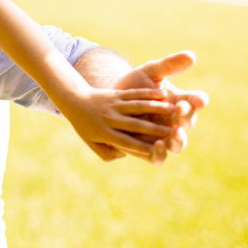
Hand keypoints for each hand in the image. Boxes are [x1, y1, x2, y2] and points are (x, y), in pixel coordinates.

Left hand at [59, 86, 178, 164]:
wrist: (73, 99)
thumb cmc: (85, 125)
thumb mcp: (91, 142)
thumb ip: (107, 153)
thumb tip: (124, 154)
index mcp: (105, 133)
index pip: (127, 143)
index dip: (142, 147)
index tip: (159, 150)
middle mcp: (111, 119)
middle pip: (135, 125)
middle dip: (154, 129)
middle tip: (174, 132)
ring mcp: (114, 105)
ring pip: (137, 107)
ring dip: (156, 108)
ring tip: (174, 110)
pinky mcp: (116, 94)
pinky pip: (134, 94)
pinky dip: (148, 93)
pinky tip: (163, 93)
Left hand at [113, 51, 208, 156]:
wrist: (109, 103)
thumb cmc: (134, 85)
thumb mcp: (150, 72)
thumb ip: (168, 65)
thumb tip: (191, 55)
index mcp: (180, 102)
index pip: (195, 101)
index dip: (198, 100)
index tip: (198, 98)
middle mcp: (176, 122)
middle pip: (188, 124)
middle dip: (186, 119)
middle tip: (181, 113)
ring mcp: (164, 137)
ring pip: (177, 143)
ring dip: (178, 140)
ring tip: (174, 135)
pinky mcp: (149, 149)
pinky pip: (157, 156)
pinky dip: (160, 154)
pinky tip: (157, 146)